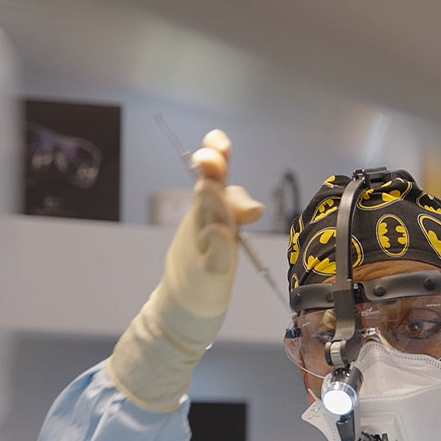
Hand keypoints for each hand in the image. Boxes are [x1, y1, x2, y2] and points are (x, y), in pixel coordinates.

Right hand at [169, 130, 263, 316]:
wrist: (185, 301)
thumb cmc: (207, 257)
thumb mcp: (224, 227)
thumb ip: (236, 208)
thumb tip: (255, 207)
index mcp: (210, 206)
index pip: (215, 175)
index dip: (217, 156)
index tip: (218, 140)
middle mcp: (204, 221)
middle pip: (208, 192)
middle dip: (210, 172)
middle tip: (211, 157)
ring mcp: (202, 246)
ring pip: (208, 220)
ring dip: (211, 202)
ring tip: (209, 187)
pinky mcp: (207, 272)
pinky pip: (212, 256)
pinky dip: (215, 244)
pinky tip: (218, 234)